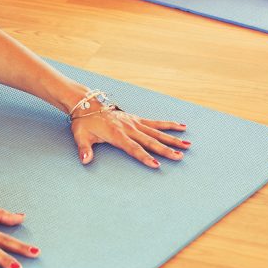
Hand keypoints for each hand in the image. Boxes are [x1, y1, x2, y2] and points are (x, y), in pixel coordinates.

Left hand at [72, 107, 189, 168]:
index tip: (156, 164)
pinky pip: (155, 122)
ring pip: (157, 132)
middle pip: (150, 141)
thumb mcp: (80, 136)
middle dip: (165, 150)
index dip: (144, 157)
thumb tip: (85, 161)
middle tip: (179, 157)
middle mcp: (129, 128)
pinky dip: (168, 124)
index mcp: (117, 134)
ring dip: (172, 139)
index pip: (133, 148)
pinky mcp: (137, 118)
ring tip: (187, 144)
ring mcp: (134, 122)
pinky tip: (181, 126)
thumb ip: (85, 149)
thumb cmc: (84, 122)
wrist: (87, 104)